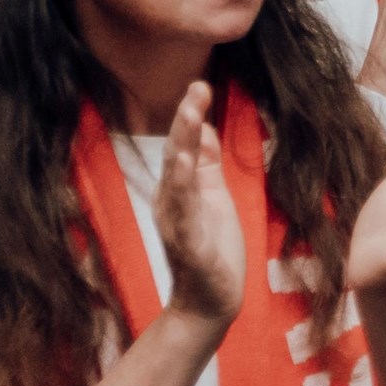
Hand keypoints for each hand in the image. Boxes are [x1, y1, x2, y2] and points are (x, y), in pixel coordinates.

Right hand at [153, 81, 248, 325]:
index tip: (200, 84)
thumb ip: (205, 163)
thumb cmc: (212, 246)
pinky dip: (185, 198)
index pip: (184, 145)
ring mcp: (178, 225)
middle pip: (177, 156)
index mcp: (180, 189)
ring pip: (178, 182)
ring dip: (183, 151)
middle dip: (185, 122)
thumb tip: (201, 126)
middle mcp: (172, 203)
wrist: (208, 301)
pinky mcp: (190, 248)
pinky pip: (185, 220)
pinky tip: (187, 178)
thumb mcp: (212, 195)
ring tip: (191, 121)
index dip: (190, 115)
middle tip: (196, 88)